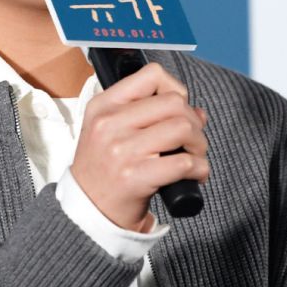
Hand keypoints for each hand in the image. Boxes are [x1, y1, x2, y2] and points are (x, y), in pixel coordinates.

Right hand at [71, 63, 208, 231]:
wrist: (86, 210)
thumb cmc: (103, 169)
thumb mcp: (110, 131)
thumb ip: (148, 115)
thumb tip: (197, 112)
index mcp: (103, 106)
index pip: (151, 75)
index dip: (175, 89)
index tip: (178, 109)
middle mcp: (109, 123)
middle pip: (174, 102)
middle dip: (193, 121)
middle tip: (192, 140)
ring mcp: (122, 150)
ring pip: (183, 128)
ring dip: (199, 144)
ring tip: (194, 156)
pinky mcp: (135, 177)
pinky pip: (184, 162)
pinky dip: (199, 168)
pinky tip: (195, 175)